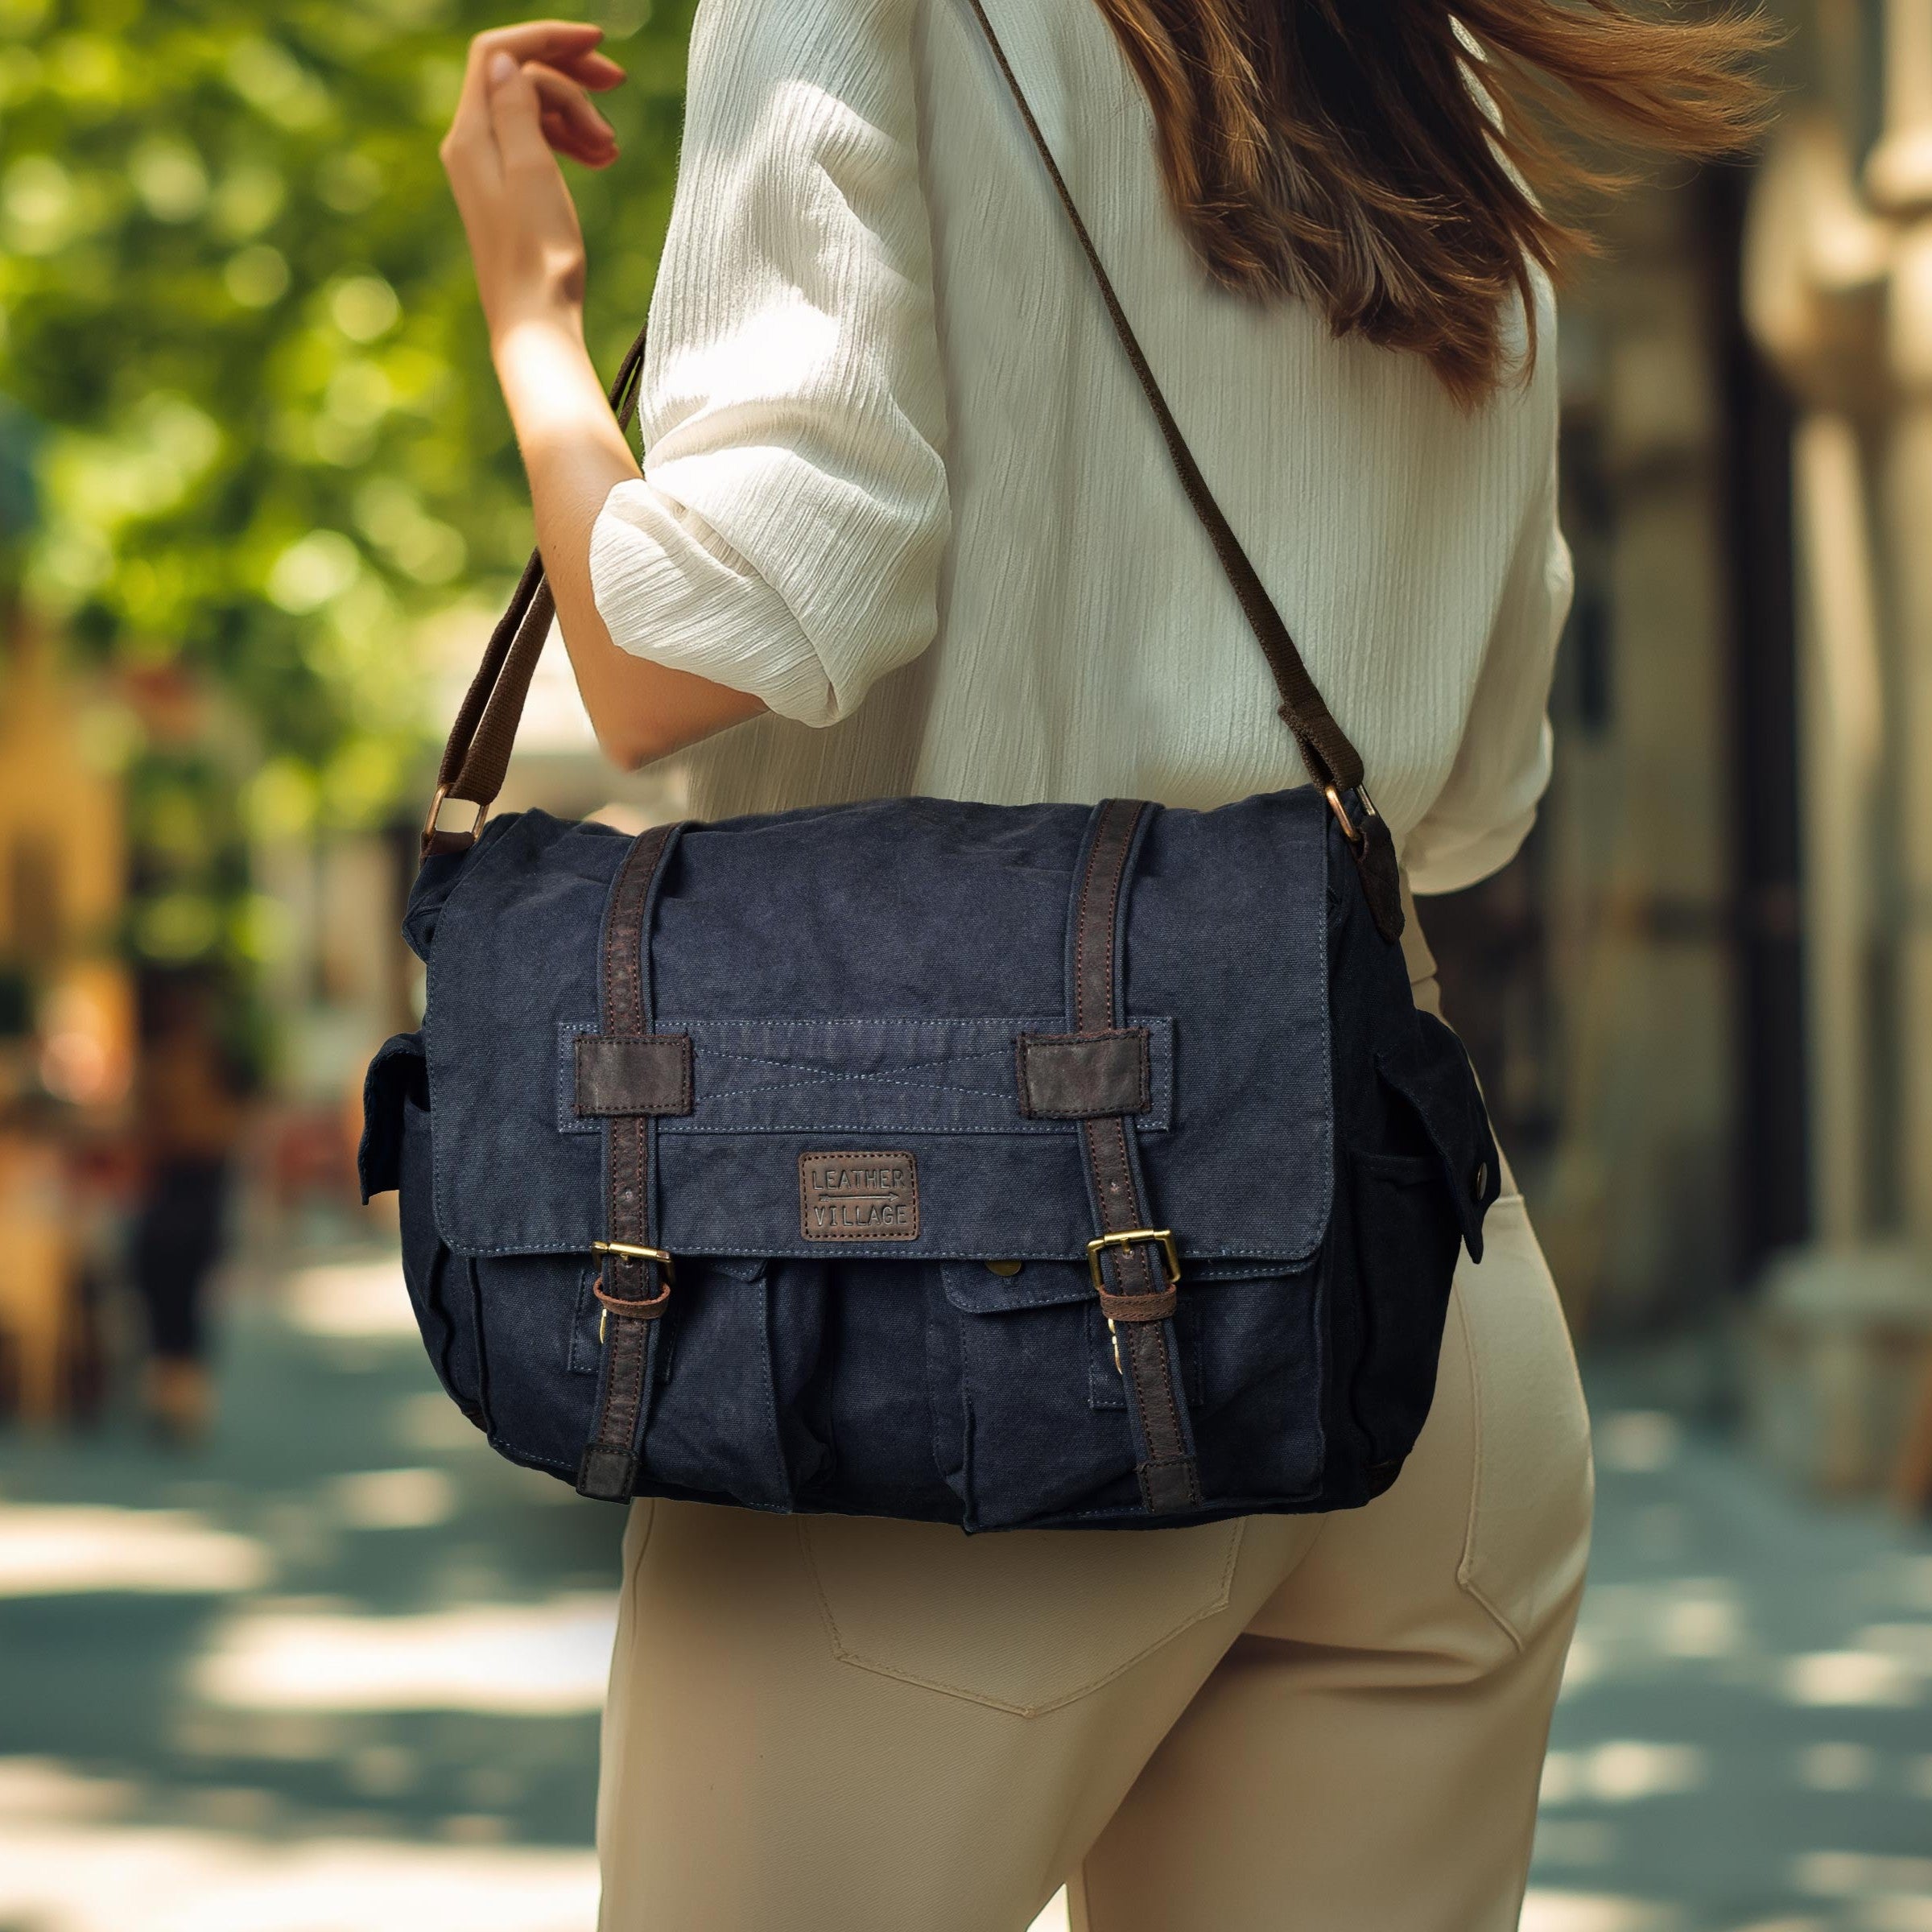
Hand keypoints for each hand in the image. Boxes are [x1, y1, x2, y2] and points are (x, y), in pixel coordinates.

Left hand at [439, 21, 625, 343]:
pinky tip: (602, 158)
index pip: (500, 54)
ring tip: (611, 147)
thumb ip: (516, 109)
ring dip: (577, 115)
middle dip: (568, 74)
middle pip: (518, 77)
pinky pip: (538, 144)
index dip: (547, 38)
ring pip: (534, 111)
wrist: (536, 322)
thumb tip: (507, 61)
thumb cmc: (537, 255)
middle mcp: (472, 145)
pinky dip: (570, 141)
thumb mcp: (531, 170)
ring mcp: (490, 168)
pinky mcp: (509, 192)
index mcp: (471, 135)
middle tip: (617, 82)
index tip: (598, 42)